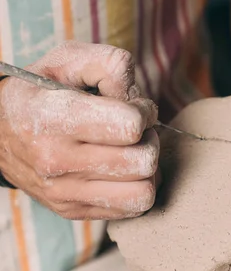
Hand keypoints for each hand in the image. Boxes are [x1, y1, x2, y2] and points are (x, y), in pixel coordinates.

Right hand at [0, 42, 158, 219]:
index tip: (133, 107)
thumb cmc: (40, 91)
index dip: (142, 112)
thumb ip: (108, 64)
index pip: (129, 126)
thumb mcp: (66, 60)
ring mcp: (63, 191)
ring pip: (142, 192)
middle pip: (142, 161)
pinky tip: (122, 171)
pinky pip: (131, 209)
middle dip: (148, 140)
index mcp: (53, 117)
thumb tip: (138, 100)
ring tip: (130, 152)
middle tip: (134, 131)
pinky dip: (136, 189)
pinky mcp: (72, 210)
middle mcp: (56, 160)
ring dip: (146, 169)